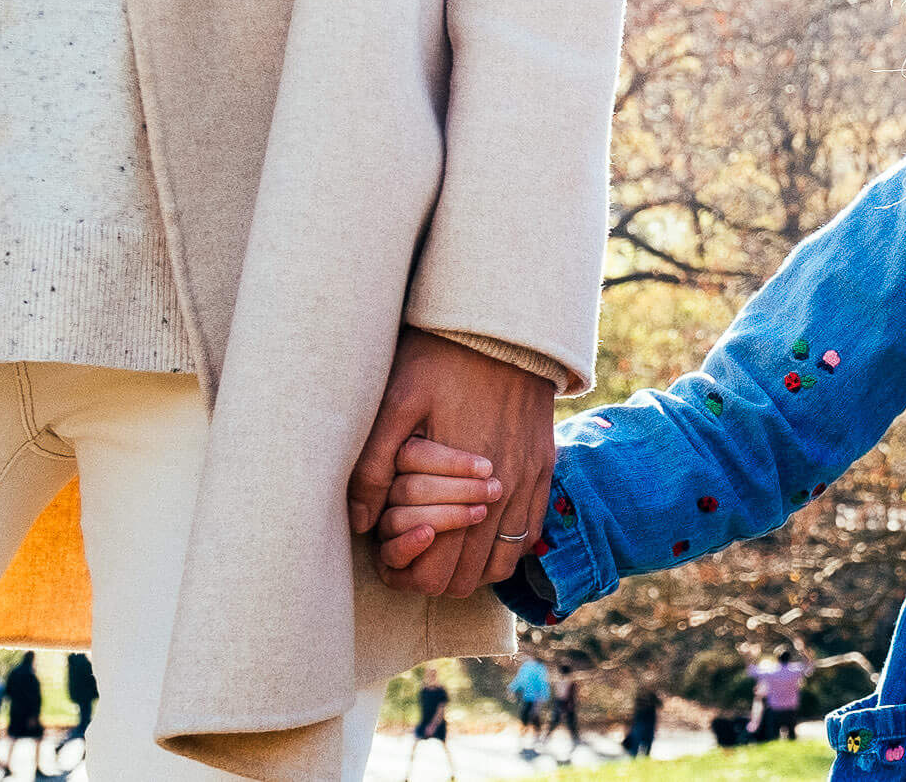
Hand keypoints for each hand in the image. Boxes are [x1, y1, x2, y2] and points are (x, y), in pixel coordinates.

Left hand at [347, 327, 554, 597]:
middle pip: (466, 579)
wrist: (503, 326)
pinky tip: (477, 527)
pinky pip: (528, 535)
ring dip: (469, 564)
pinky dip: (502, 545)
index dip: (407, 572)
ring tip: (441, 541)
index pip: (436, 571)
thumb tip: (361, 523)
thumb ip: (373, 466)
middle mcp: (503, 492)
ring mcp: (529, 483)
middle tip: (410, 546)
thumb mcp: (395, 404)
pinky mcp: (544, 469)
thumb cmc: (440, 361)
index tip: (390, 552)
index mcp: (462, 482)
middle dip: (434, 573)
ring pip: (500, 565)